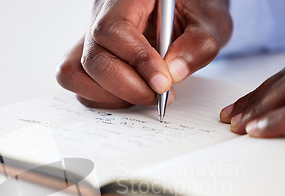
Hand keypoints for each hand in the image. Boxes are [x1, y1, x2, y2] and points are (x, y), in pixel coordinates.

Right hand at [57, 0, 231, 108]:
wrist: (186, 9)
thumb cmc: (195, 9)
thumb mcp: (210, 20)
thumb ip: (198, 45)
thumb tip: (172, 75)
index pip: (114, 30)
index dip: (136, 60)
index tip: (163, 83)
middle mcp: (99, 15)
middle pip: (93, 58)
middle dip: (128, 86)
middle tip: (160, 95)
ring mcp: (88, 37)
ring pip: (75, 74)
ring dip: (111, 96)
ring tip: (146, 94)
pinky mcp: (88, 57)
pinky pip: (78, 83)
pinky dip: (102, 98)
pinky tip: (131, 94)